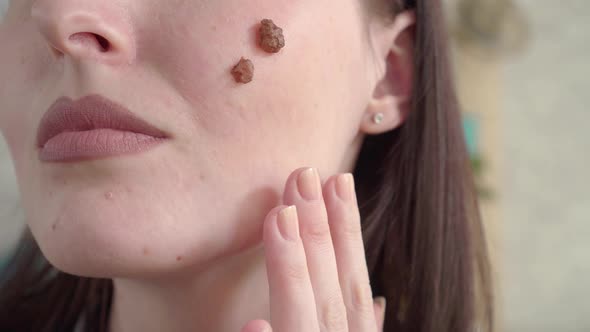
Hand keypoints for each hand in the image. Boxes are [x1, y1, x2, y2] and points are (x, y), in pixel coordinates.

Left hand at [241, 168, 386, 331]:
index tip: (339, 179)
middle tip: (303, 174)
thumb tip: (379, 301)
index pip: (354, 282)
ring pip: (303, 321)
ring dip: (291, 270)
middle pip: (330, 291)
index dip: (348, 231)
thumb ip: (357, 327)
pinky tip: (254, 322)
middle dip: (318, 230)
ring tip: (279, 216)